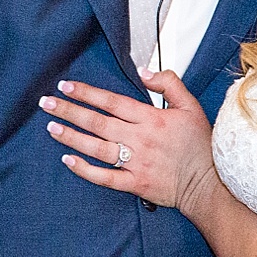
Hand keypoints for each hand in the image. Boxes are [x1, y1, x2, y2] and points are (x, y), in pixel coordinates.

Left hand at [42, 70, 217, 212]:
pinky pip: (105, 177)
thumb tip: (144, 72)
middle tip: (47, 104)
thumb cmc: (200, 145)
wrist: (209, 182)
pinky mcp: (135, 183)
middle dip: (69, 111)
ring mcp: (136, 162)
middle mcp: (139, 139)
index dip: (86, 92)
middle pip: (97, 122)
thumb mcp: (191, 106)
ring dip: (71, 137)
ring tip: (52, 128)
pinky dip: (85, 169)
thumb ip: (169, 83)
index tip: (67, 86)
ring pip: (96, 147)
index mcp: (151, 118)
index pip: (111, 101)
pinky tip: (68, 160)